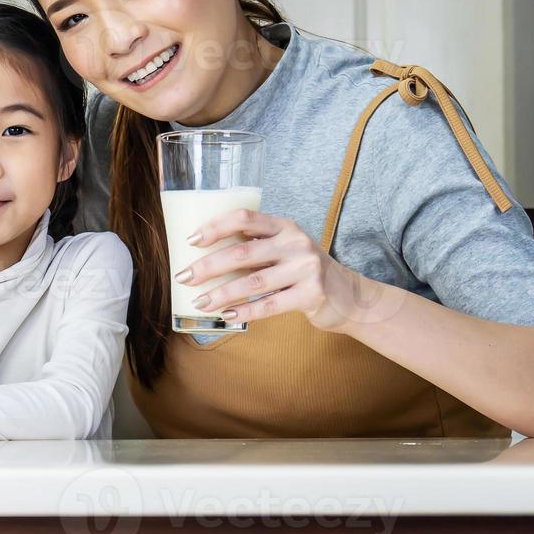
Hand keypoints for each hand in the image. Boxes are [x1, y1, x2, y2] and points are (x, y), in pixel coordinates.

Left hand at [174, 209, 369, 331]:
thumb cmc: (303, 270)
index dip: (215, 227)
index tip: (191, 240)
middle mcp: (295, 243)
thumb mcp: (284, 249)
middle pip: (242, 252)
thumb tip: (203, 256)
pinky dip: (245, 312)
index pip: (244, 217)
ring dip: (221, 294)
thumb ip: (255, 247)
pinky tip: (227, 316)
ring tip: (200, 302)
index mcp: (284, 226)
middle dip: (208, 266)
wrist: (349, 295)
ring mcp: (306, 269)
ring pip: (253, 282)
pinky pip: (269, 305)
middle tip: (184, 277)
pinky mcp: (312, 295)